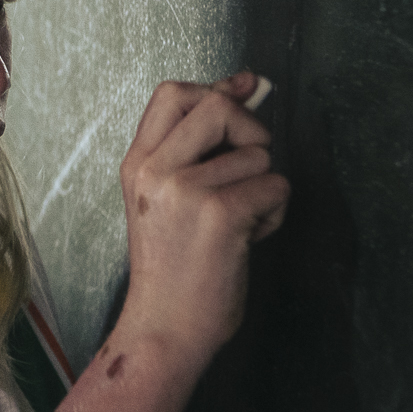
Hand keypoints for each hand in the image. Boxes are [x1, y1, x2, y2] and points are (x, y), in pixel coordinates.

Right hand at [119, 70, 289, 356]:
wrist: (164, 327)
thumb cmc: (172, 268)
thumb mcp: (166, 199)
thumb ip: (196, 147)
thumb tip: (245, 84)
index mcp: (137, 164)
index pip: (173, 93)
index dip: (216, 88)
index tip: (243, 92)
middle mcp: (156, 170)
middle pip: (218, 105)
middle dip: (250, 130)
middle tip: (246, 168)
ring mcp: (185, 190)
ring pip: (257, 153)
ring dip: (263, 186)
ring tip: (239, 221)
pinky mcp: (220, 214)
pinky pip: (275, 186)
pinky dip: (273, 215)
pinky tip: (248, 239)